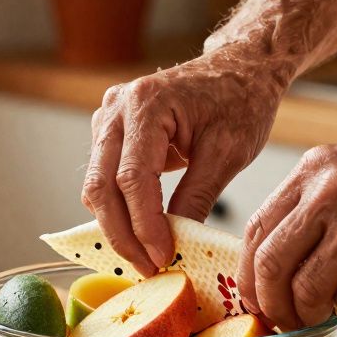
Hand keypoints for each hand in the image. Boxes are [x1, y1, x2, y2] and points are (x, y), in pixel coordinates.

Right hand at [82, 49, 287, 275]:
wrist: (239, 68)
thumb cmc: (240, 100)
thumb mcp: (227, 153)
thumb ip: (197, 198)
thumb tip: (176, 246)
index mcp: (146, 103)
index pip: (132, 178)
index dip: (144, 225)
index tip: (161, 258)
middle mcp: (116, 107)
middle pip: (101, 186)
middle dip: (122, 235)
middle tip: (148, 268)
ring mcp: (107, 118)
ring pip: (96, 186)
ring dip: (116, 226)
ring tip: (146, 256)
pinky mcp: (109, 131)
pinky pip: (103, 179)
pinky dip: (118, 209)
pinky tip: (140, 232)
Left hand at [240, 126, 336, 329]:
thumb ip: (317, 210)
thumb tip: (286, 268)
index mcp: (314, 171)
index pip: (255, 231)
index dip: (249, 276)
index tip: (257, 300)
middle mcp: (328, 191)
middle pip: (270, 265)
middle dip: (274, 305)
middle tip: (287, 321)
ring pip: (308, 289)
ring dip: (314, 313)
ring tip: (331, 312)